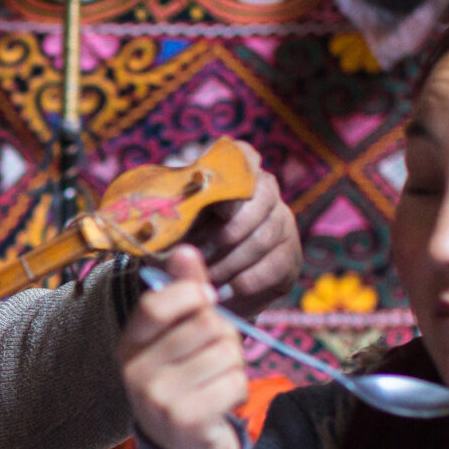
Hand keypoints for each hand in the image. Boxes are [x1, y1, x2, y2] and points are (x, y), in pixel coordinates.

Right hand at [118, 246, 248, 448]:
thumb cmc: (185, 381)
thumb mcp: (178, 336)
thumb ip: (182, 293)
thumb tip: (186, 248)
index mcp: (129, 346)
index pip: (156, 304)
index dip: (191, 294)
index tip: (206, 300)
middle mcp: (135, 372)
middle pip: (204, 326)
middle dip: (224, 337)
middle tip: (214, 357)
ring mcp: (157, 398)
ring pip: (225, 353)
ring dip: (234, 366)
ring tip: (216, 382)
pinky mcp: (185, 420)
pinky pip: (234, 382)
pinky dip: (238, 390)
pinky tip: (221, 403)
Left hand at [183, 144, 300, 313]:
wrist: (208, 286)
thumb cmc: (185, 246)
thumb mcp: (172, 228)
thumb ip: (169, 216)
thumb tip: (157, 219)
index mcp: (234, 176)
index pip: (242, 156)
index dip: (234, 172)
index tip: (216, 199)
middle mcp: (265, 192)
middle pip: (263, 195)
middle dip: (229, 230)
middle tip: (199, 255)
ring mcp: (282, 222)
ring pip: (265, 236)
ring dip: (231, 262)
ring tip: (205, 278)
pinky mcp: (290, 256)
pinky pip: (275, 266)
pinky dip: (245, 282)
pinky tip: (223, 292)